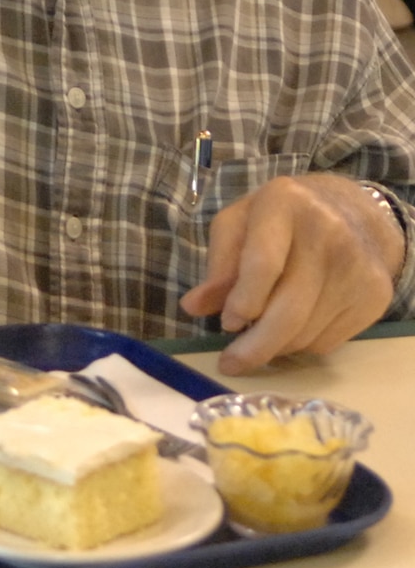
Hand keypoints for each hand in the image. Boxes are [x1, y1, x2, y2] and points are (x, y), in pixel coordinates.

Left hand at [180, 174, 402, 373]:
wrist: (352, 212)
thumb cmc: (280, 218)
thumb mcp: (239, 224)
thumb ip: (218, 264)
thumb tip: (192, 307)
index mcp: (284, 204)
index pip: (263, 265)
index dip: (242, 302)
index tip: (227, 324)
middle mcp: (328, 233)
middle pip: (289, 310)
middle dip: (256, 345)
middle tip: (231, 364)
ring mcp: (357, 267)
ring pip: (307, 332)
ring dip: (276, 346)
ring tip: (258, 339)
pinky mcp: (376, 296)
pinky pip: (329, 341)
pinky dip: (302, 345)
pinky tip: (291, 329)